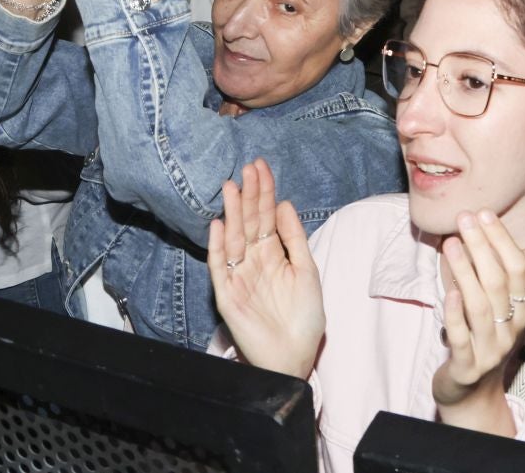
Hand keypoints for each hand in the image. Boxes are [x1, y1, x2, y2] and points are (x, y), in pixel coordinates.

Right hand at [206, 161, 324, 379]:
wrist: (294, 357)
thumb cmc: (303, 319)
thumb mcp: (306, 271)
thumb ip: (294, 239)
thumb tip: (285, 203)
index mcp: (273, 255)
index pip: (266, 217)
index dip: (264, 192)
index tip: (261, 167)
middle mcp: (254, 262)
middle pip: (249, 222)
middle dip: (249, 195)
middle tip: (247, 168)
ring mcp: (239, 277)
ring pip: (233, 238)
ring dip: (232, 213)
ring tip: (232, 187)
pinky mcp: (227, 296)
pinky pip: (220, 268)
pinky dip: (218, 247)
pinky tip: (219, 225)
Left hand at [430, 210, 524, 414]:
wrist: (472, 394)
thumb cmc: (484, 341)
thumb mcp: (502, 311)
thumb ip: (509, 281)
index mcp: (522, 311)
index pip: (518, 270)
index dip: (502, 240)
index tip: (484, 214)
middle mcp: (511, 329)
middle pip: (500, 283)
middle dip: (482, 247)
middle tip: (464, 218)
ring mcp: (489, 350)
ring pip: (480, 306)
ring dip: (465, 272)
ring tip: (450, 244)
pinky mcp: (467, 367)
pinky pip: (462, 337)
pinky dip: (455, 313)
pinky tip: (447, 291)